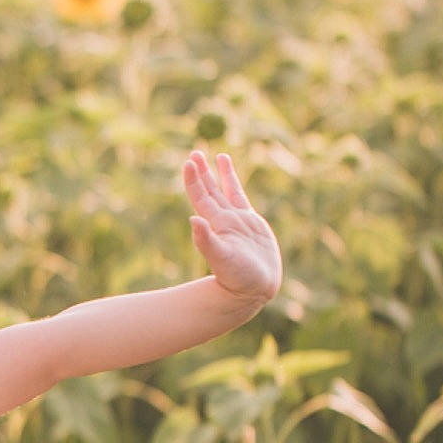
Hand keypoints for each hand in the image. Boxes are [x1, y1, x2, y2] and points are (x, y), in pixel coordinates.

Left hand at [182, 151, 280, 305]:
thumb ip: (207, 241)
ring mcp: (237, 220)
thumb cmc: (238, 278)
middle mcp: (223, 219)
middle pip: (209, 190)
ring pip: (226, 191)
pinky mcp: (251, 224)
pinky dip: (235, 184)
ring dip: (219, 174)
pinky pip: (241, 198)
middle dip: (202, 172)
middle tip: (195, 153)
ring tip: (216, 156)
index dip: (194, 180)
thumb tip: (194, 221)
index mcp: (215, 224)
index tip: (188, 163)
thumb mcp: (221, 258)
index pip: (201, 196)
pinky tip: (230, 173)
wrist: (254, 290)